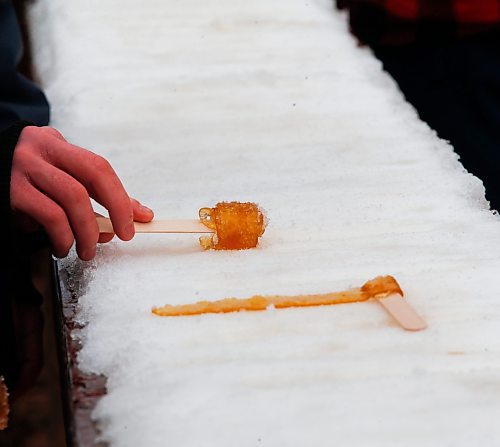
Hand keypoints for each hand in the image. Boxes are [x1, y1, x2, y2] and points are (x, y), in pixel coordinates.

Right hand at [10, 126, 153, 259]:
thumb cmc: (28, 179)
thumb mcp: (59, 175)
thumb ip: (95, 192)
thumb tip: (135, 214)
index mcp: (57, 145)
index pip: (99, 168)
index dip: (122, 196)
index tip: (138, 218)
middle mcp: (41, 152)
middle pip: (90, 179)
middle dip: (114, 211)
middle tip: (120, 236)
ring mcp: (23, 170)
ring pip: (71, 200)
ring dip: (86, 232)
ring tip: (87, 250)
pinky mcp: (10, 193)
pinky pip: (48, 216)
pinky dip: (62, 236)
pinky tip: (62, 246)